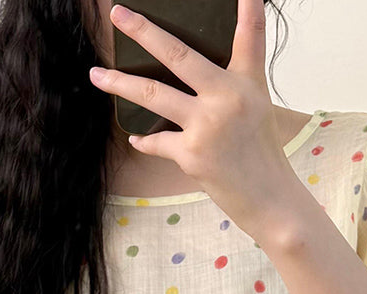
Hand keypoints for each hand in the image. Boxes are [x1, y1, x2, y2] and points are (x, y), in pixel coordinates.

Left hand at [89, 0, 300, 236]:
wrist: (270, 200)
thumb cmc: (262, 156)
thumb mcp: (257, 110)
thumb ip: (230, 86)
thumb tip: (196, 76)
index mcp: (247, 82)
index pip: (249, 35)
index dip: (248, 7)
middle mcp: (227, 97)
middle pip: (178, 55)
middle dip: (144, 31)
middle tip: (118, 14)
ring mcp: (207, 125)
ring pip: (153, 94)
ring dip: (119, 84)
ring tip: (96, 75)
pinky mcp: (192, 154)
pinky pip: (157, 141)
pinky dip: (145, 140)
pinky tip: (136, 137)